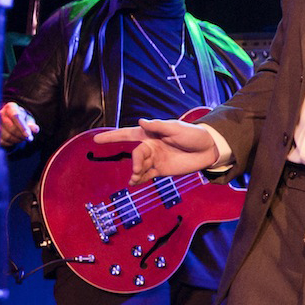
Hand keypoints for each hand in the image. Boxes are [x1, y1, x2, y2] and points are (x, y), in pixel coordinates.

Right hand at [0, 102, 38, 148]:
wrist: (12, 121)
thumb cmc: (22, 119)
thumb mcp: (29, 120)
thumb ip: (32, 124)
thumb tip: (35, 129)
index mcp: (10, 107)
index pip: (16, 117)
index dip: (22, 127)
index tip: (28, 135)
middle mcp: (0, 114)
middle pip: (11, 128)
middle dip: (21, 135)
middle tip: (28, 138)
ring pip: (7, 136)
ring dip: (17, 140)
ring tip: (22, 138)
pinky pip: (3, 142)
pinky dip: (11, 143)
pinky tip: (15, 140)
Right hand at [93, 118, 222, 186]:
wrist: (208, 150)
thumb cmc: (192, 134)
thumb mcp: (176, 128)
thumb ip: (159, 126)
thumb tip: (141, 121)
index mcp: (151, 134)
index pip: (127, 134)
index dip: (112, 136)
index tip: (96, 139)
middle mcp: (150, 146)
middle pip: (136, 154)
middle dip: (135, 161)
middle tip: (138, 168)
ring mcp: (155, 159)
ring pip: (140, 166)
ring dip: (136, 172)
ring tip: (136, 177)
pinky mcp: (161, 170)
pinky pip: (146, 175)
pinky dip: (139, 179)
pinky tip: (133, 182)